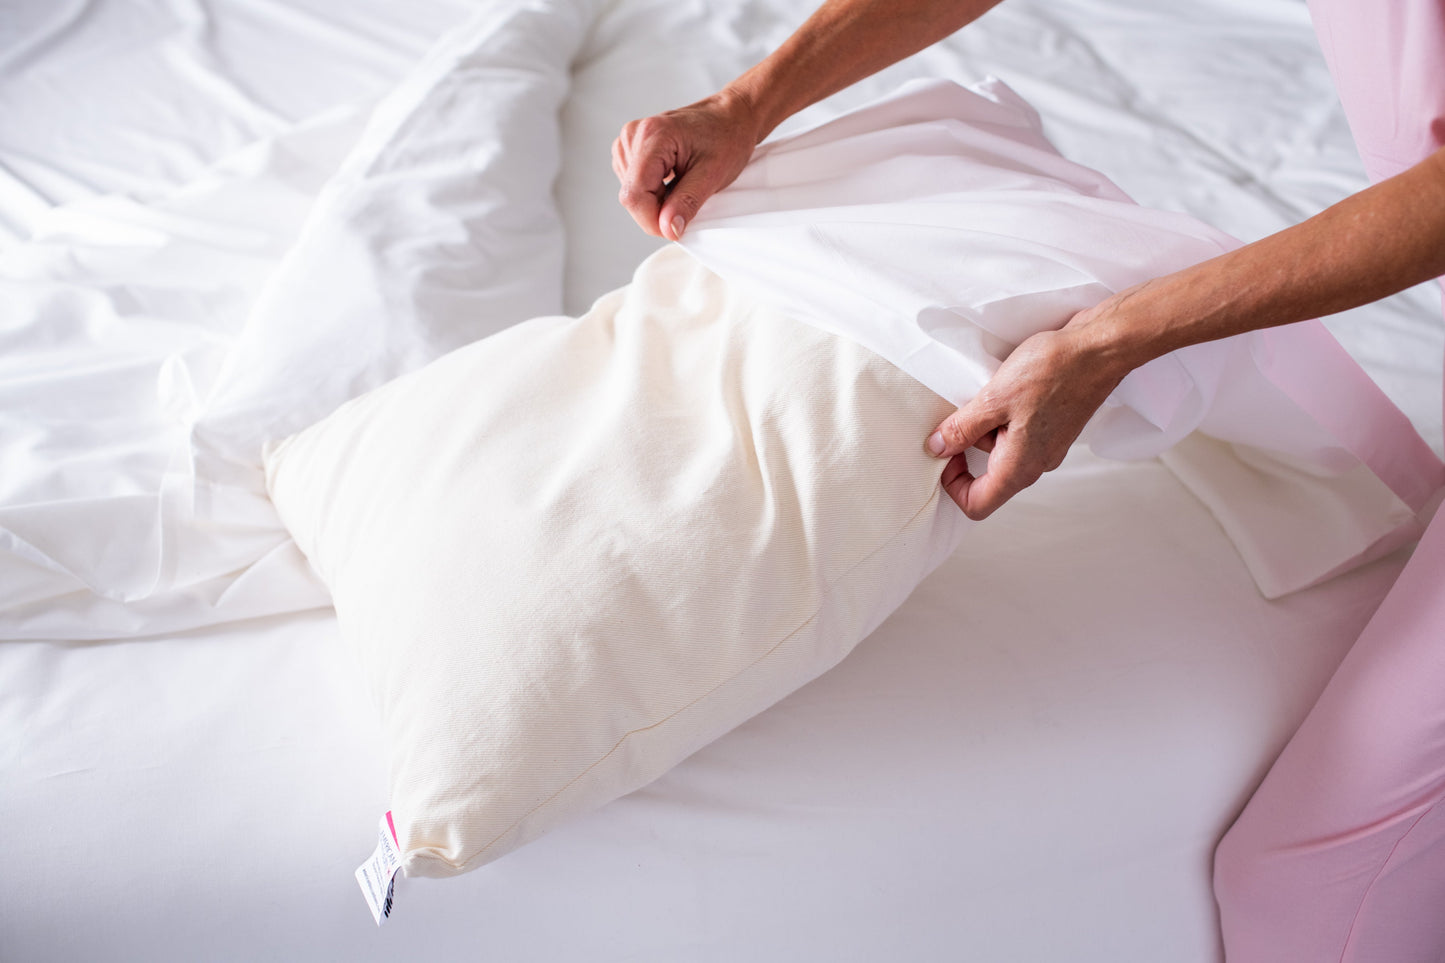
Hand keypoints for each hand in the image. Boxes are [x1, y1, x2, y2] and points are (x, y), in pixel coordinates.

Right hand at [613, 88, 761, 240]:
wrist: (730, 116)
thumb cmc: (726, 137)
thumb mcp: (712, 174)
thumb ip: (686, 203)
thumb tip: (667, 230)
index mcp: (652, 136)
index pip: (635, 195)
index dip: (652, 220)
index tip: (675, 228)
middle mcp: (633, 135)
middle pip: (631, 195)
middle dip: (656, 211)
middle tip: (686, 203)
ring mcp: (629, 141)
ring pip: (631, 192)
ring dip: (656, 200)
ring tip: (682, 184)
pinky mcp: (630, 149)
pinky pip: (633, 184)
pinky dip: (653, 191)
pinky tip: (672, 179)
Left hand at [926, 306, 1132, 519]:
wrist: (1101, 348)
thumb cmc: (1054, 371)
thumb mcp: (994, 399)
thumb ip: (962, 428)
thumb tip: (937, 448)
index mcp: (1020, 467)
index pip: (977, 505)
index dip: (952, 486)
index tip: (943, 454)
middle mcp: (1037, 464)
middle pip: (988, 477)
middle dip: (968, 447)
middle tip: (964, 412)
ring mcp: (1048, 446)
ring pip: (1002, 451)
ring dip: (986, 425)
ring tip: (991, 391)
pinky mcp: (1053, 427)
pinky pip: (1017, 433)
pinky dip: (1003, 416)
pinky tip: (1007, 388)